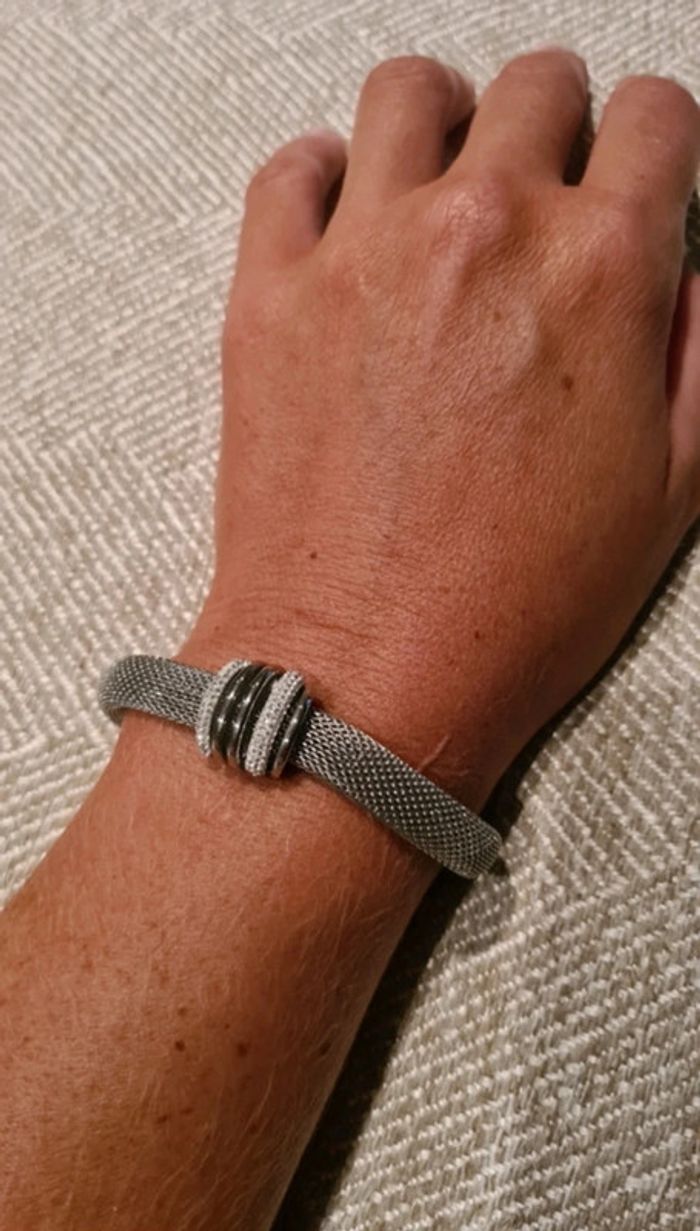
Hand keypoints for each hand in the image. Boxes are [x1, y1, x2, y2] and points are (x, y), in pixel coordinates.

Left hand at [182, 49, 699, 807]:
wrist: (366, 674)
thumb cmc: (509, 607)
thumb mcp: (670, 490)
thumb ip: (697, 353)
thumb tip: (689, 276)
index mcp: (598, 272)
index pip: (651, 117)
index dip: (653, 143)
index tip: (633, 173)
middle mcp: (483, 233)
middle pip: (535, 88)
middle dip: (555, 126)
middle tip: (542, 186)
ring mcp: (365, 253)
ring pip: (407, 94)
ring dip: (442, 123)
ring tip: (442, 183)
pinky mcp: (271, 292)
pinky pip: (291, 168)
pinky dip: (324, 176)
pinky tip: (348, 224)